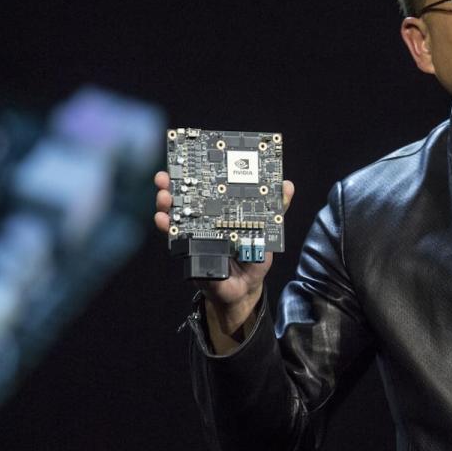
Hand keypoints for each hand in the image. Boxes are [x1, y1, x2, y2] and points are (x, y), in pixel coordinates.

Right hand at [153, 171, 294, 329]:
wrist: (243, 289)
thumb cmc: (254, 258)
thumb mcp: (268, 233)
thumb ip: (276, 210)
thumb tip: (287, 186)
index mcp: (225, 210)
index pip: (210, 186)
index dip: (200, 172)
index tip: (191, 160)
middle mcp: (207, 218)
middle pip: (188, 196)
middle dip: (174, 184)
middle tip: (167, 177)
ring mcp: (196, 233)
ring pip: (177, 214)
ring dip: (168, 203)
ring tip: (164, 196)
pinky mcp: (190, 250)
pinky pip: (176, 238)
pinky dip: (168, 227)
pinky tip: (164, 220)